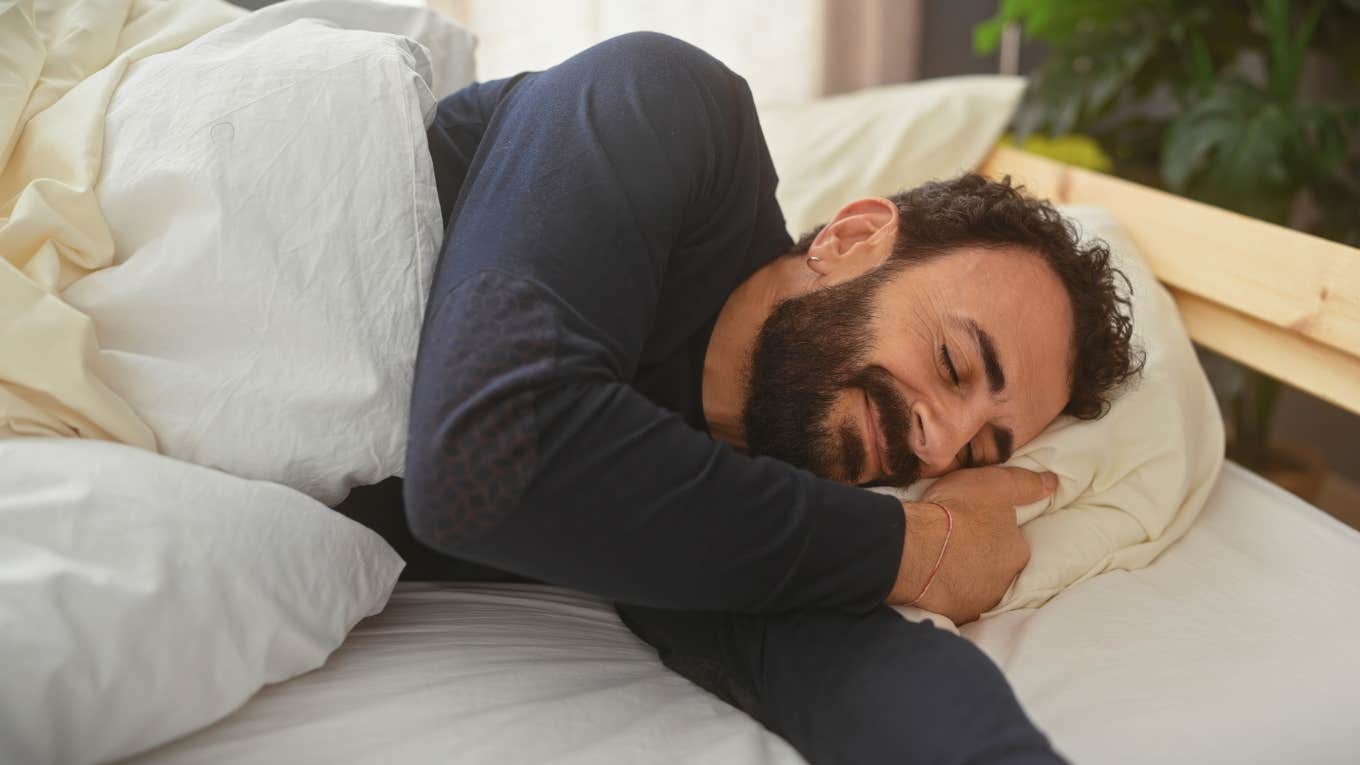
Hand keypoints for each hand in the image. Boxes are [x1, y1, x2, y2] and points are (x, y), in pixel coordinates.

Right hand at [886, 466, 1056, 624]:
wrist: (914, 546)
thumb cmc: (957, 511)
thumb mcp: (995, 484)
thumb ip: (1025, 484)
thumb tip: (1052, 482)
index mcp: (1017, 553)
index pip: (1014, 544)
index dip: (996, 532)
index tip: (976, 524)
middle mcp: (1003, 583)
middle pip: (996, 569)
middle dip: (983, 558)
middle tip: (958, 541)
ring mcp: (978, 602)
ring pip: (976, 588)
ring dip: (965, 577)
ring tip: (941, 560)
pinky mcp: (954, 615)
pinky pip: (954, 601)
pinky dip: (946, 592)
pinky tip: (932, 578)